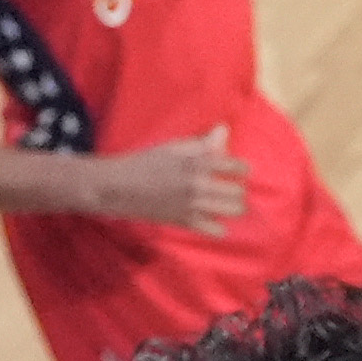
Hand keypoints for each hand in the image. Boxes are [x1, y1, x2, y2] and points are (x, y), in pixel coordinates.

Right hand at [97, 127, 246, 230]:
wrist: (119, 187)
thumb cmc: (146, 163)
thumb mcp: (173, 147)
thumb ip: (202, 143)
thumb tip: (225, 130)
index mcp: (195, 161)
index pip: (235, 165)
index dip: (242, 169)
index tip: (242, 171)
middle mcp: (197, 183)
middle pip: (237, 191)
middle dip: (238, 190)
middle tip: (233, 190)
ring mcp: (192, 204)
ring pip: (231, 211)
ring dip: (234, 208)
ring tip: (229, 206)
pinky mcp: (184, 221)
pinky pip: (214, 230)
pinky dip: (218, 228)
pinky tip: (215, 223)